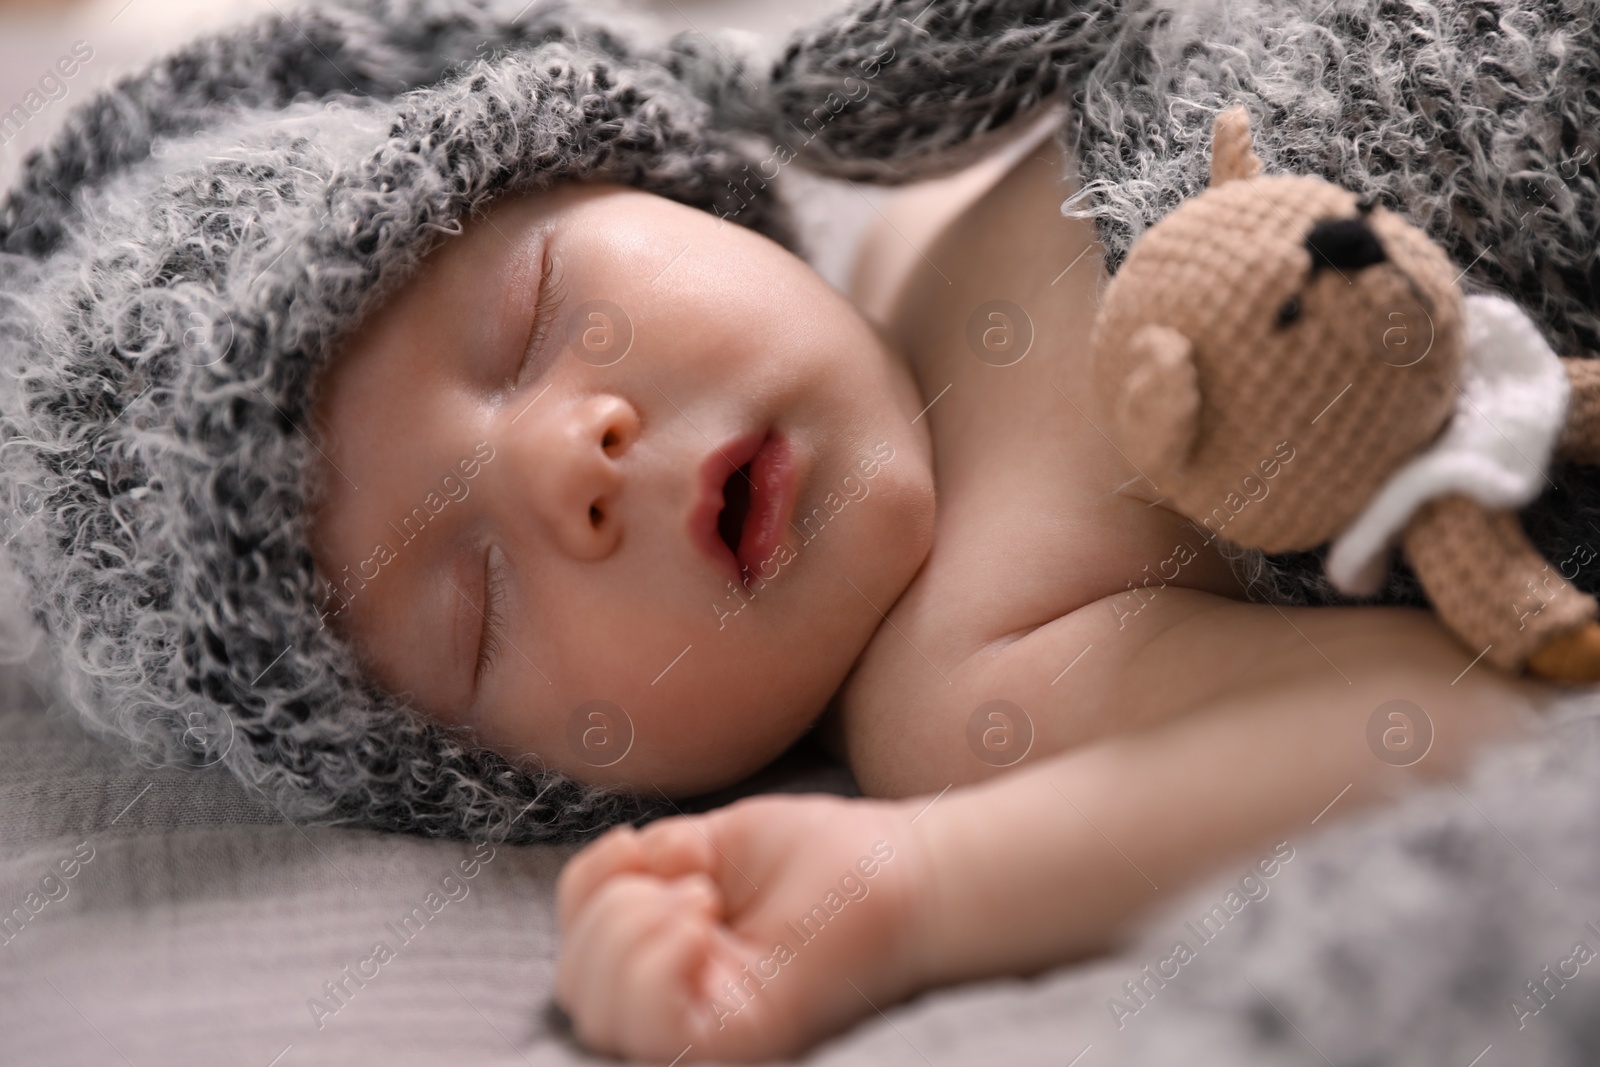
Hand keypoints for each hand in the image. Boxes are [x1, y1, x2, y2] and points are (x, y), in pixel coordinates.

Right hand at [555, 793, 930, 1062]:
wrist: (909, 870)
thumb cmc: (827, 856)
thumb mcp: (710, 843)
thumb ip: (650, 865)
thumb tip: (612, 872)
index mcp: (671, 962)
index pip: (579, 954)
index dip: (584, 893)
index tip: (635, 845)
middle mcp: (682, 1008)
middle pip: (575, 992)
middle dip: (604, 916)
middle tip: (688, 883)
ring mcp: (708, 1035)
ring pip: (599, 1016)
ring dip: (627, 933)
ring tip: (701, 899)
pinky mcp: (739, 1045)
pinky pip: (652, 1033)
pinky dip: (654, 961)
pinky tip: (703, 919)